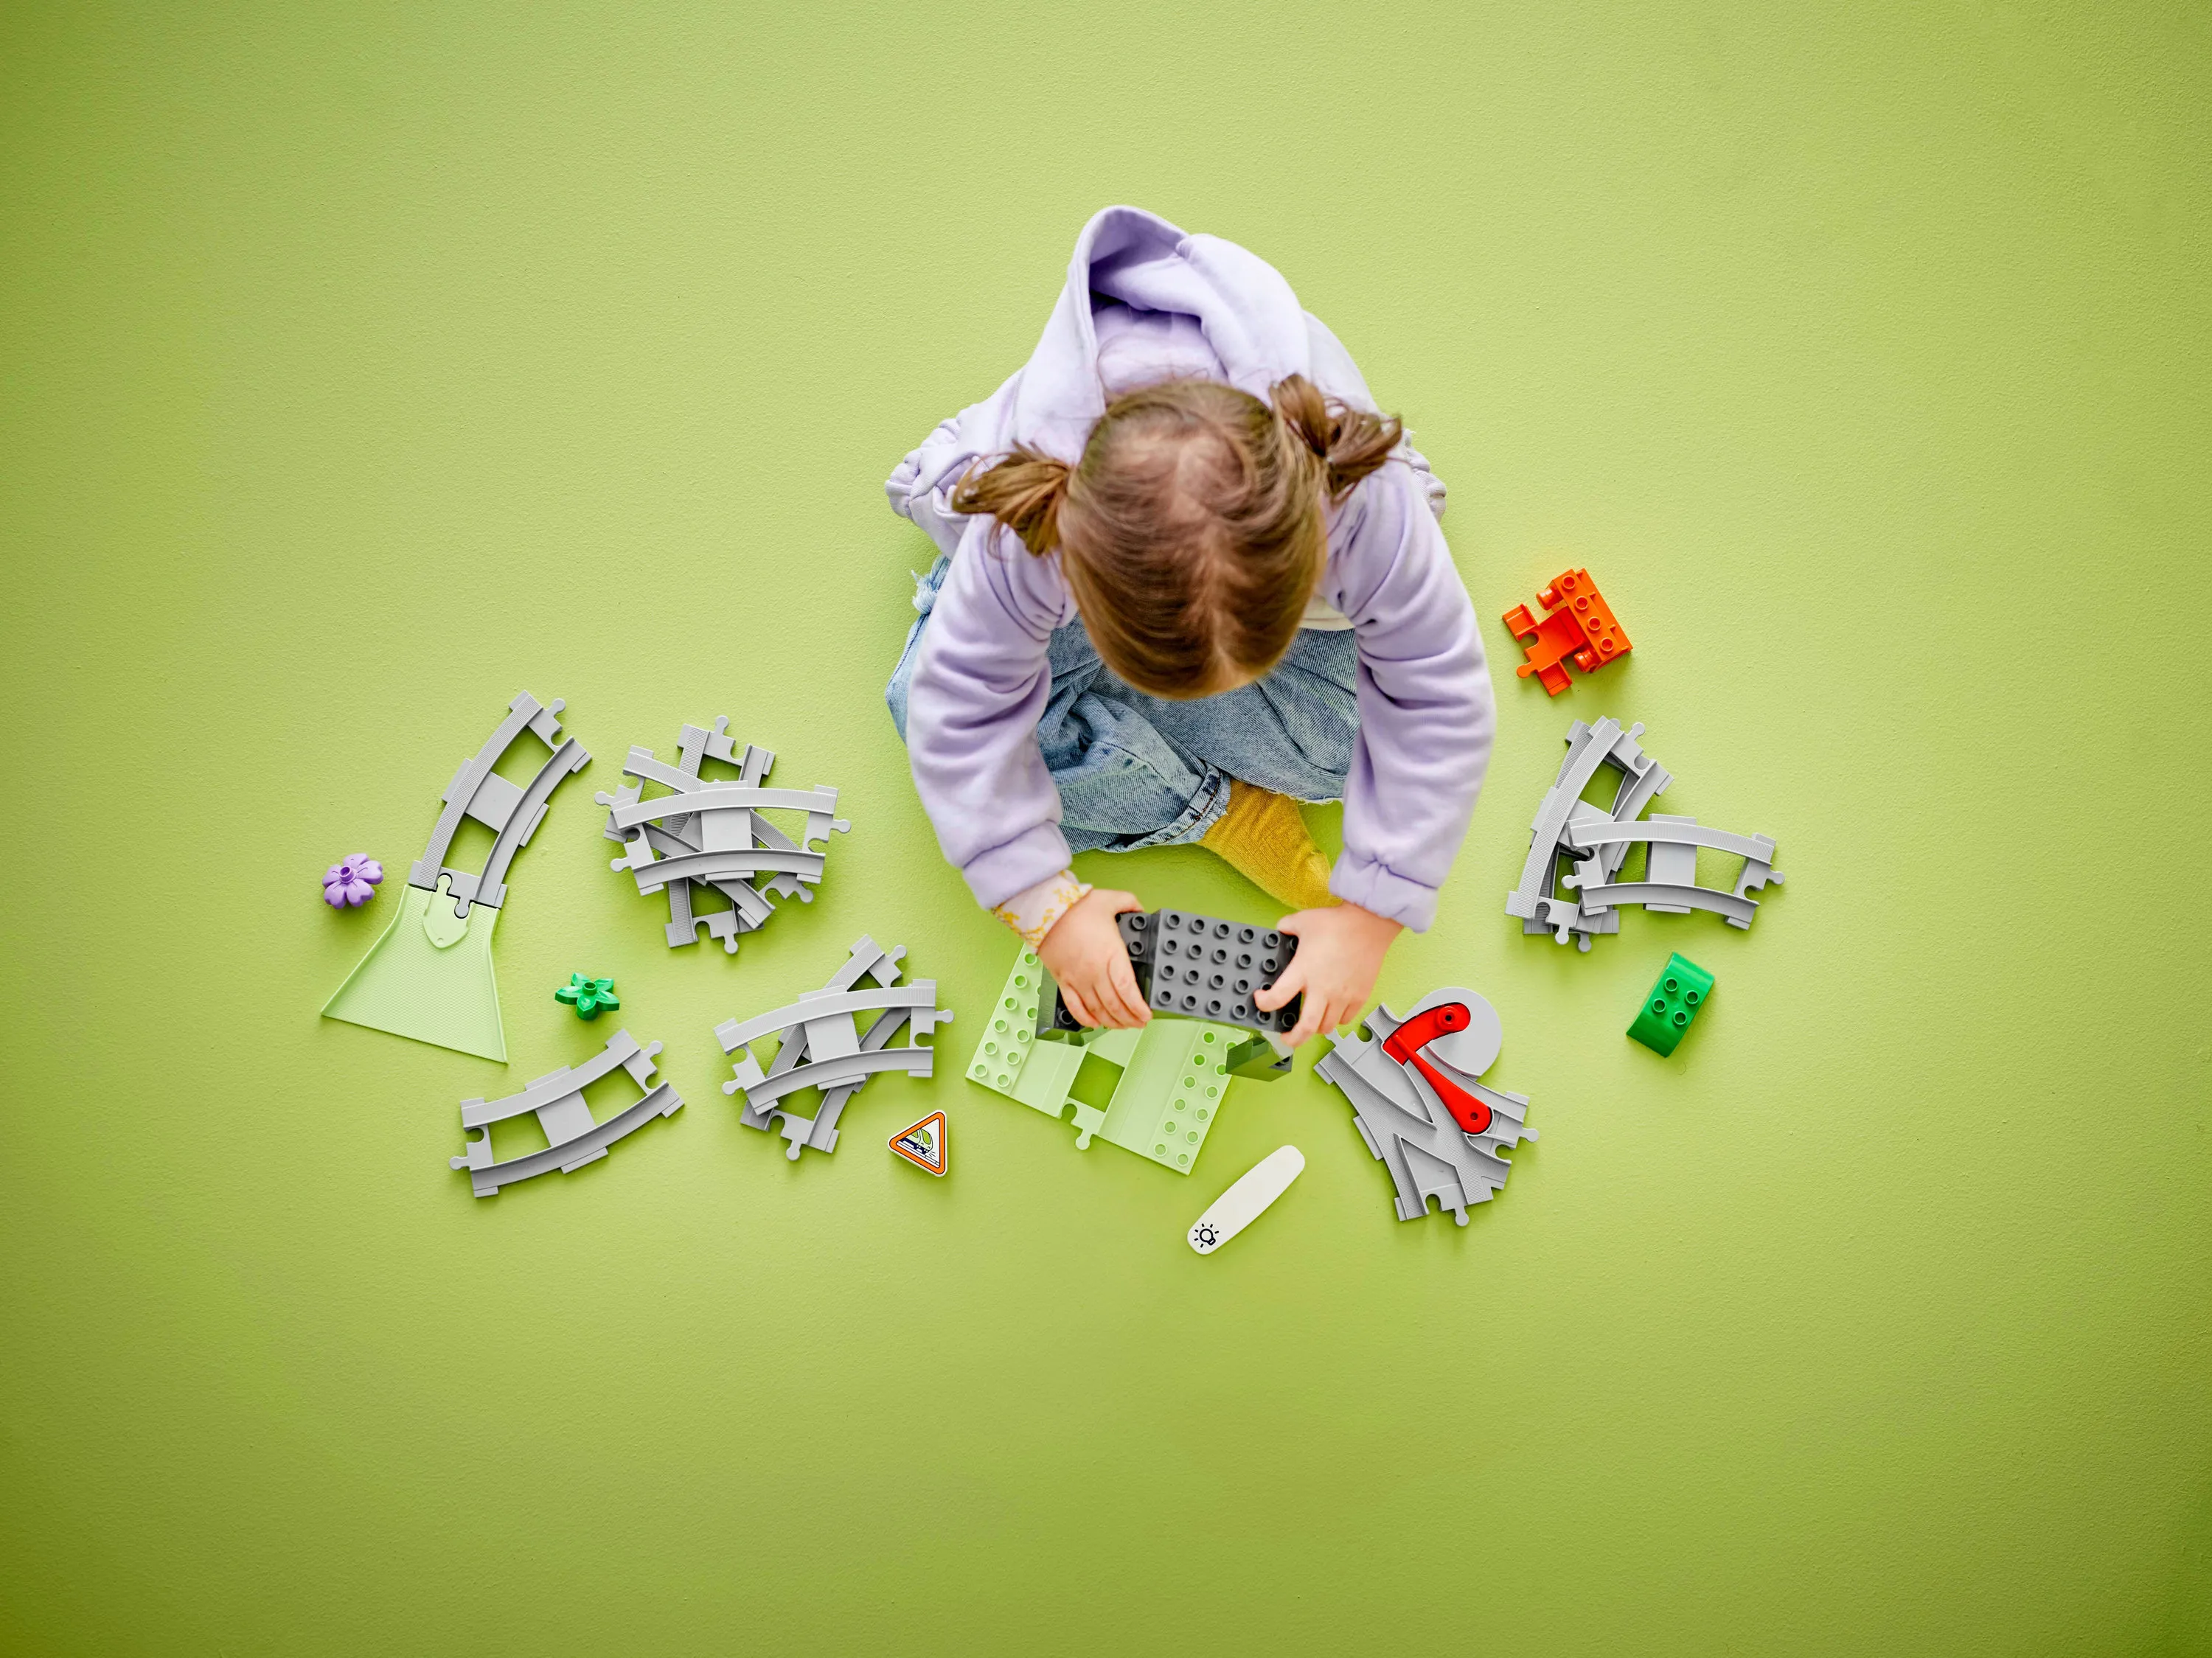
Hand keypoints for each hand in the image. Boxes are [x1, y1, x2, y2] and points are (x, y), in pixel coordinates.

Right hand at [1037, 887, 1151, 1028]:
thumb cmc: (1075, 906)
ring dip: (1112, 1022)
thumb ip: (1130, 903)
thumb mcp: (1111, 899)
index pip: (1127, 990)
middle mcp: (1094, 971)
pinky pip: (1075, 1007)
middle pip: (1114, 1005)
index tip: (1147, 1014)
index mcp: (1110, 954)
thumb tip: (1139, 909)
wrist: (1044, 910)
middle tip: (1140, 1022)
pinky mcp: (1062, 981)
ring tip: (1123, 1025)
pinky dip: (1086, 1019)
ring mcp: (1077, 979)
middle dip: (1130, 1018)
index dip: (1138, 1007)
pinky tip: (1095, 1023)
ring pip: (1097, 1010)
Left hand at [1256, 903, 1402, 1046]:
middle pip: (1305, 1028)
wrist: (1369, 923)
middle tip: (1286, 1038)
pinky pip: (1346, 1019)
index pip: (1277, 998)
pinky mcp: (1359, 996)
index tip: (1261, 1000)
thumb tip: (1280, 932)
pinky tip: (1332, 1010)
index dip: (1264, 1004)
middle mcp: (1322, 988)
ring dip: (1315, 1027)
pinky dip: (1337, 1020)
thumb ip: (1285, 928)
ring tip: (1310, 1021)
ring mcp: (1342, 995)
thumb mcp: (1302, 921)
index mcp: (1303, 971)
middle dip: (1292, 1039)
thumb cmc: (1338, 923)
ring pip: (1327, 1027)